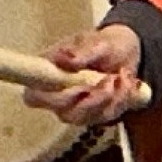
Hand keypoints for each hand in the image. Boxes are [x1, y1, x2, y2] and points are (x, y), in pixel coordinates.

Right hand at [26, 24, 150, 125]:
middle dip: (91, 100)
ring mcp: (77, 108)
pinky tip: (127, 83)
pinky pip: (107, 116)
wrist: (126, 51)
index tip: (80, 86)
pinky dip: (121, 100)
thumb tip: (67, 59)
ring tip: (122, 76)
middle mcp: (58, 96)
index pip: (33, 97)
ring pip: (87, 118)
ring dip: (110, 99)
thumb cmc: (104, 44)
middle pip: (64, 114)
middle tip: (109, 79)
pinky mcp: (96, 114)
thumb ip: (83, 51)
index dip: (52, 98)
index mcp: (47, 75)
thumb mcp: (98, 42)